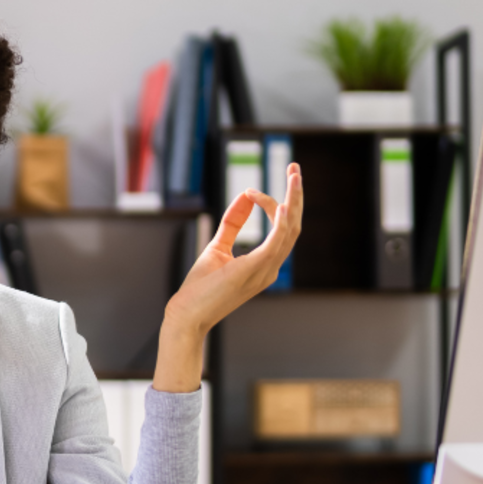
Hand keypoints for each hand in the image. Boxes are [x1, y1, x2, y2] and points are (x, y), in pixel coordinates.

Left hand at [153, 162, 303, 391]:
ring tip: (294, 175)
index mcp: (264, 264)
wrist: (186, 315)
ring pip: (290, 230)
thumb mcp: (218, 247)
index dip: (270, 204)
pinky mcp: (253, 270)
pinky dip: (280, 222)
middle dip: (296, 195)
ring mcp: (265, 270)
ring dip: (292, 200)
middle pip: (293, 226)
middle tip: (295, 168)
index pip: (280, 228)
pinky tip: (281, 204)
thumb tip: (244, 197)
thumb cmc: (201, 288)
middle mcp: (271, 267)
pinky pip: (275, 243)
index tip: (249, 192)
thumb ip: (232, 223)